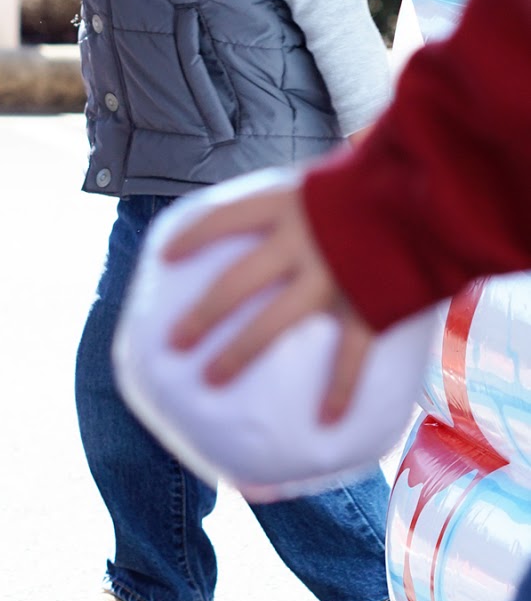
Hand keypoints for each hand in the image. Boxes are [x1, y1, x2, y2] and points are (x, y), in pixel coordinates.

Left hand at [163, 185, 375, 422]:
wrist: (435, 192)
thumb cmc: (378, 181)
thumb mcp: (328, 179)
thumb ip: (301, 201)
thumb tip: (279, 213)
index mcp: (287, 205)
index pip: (225, 219)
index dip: (193, 237)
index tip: (165, 258)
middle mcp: (301, 243)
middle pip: (236, 283)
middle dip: (201, 315)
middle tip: (174, 343)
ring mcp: (332, 278)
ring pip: (273, 323)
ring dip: (239, 353)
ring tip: (211, 381)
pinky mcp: (368, 306)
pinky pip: (349, 356)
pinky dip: (339, 390)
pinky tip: (325, 421)